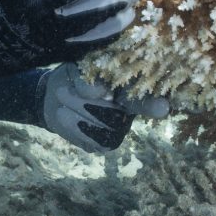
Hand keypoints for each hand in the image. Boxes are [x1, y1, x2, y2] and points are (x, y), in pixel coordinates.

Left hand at [41, 63, 168, 151]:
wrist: (52, 96)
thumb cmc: (72, 78)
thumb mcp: (77, 71)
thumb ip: (88, 78)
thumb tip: (102, 91)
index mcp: (129, 88)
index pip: (144, 97)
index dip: (154, 104)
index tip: (163, 107)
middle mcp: (130, 111)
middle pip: (115, 116)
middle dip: (86, 105)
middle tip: (62, 92)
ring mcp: (119, 130)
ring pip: (104, 131)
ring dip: (77, 114)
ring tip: (61, 99)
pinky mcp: (105, 144)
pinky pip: (93, 142)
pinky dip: (74, 128)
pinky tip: (64, 115)